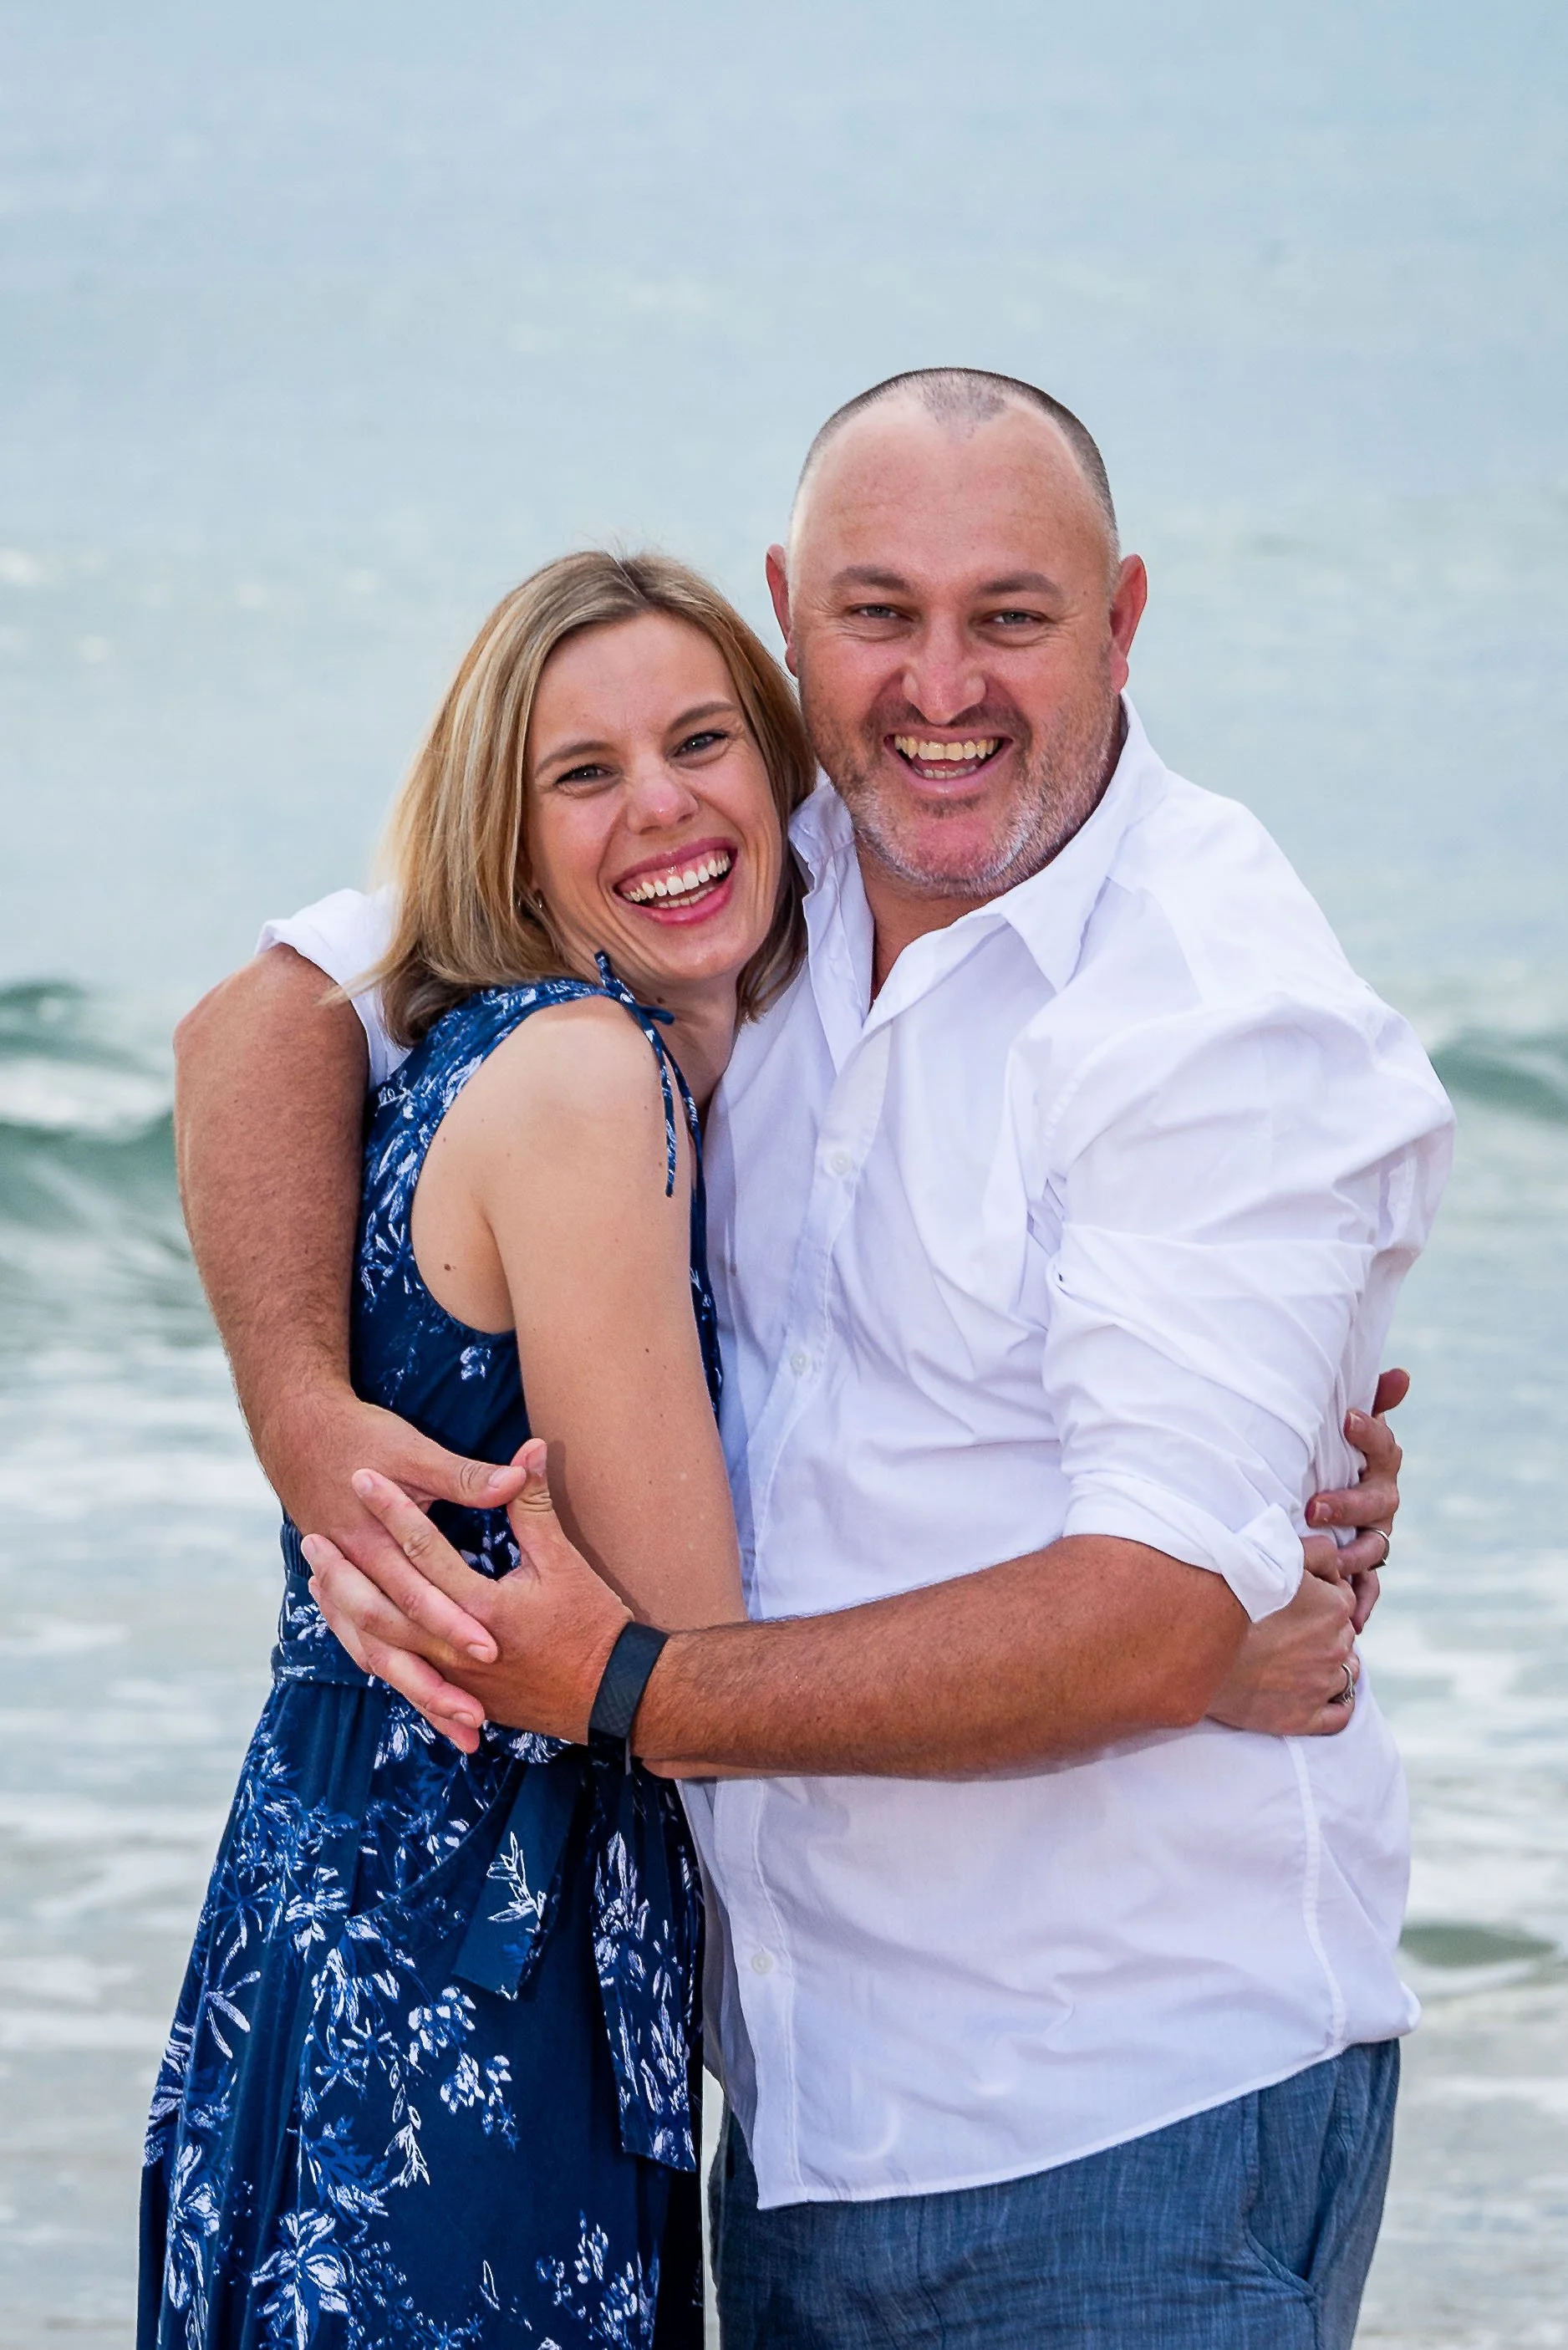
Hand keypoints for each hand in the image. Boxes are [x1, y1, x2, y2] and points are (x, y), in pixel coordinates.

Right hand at [260, 1380, 529, 1686]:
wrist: (297, 1431)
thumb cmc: (363, 1437)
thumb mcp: (415, 1452)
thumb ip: (466, 1474)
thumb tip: (519, 1474)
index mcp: (372, 1542)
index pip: (417, 1592)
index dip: (452, 1622)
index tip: (492, 1650)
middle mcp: (356, 1575)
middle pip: (395, 1642)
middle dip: (436, 1682)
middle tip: (478, 1714)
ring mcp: (346, 1589)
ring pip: (380, 1656)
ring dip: (420, 1695)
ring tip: (465, 1733)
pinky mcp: (346, 1594)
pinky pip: (368, 1647)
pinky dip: (398, 1677)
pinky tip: (428, 1706)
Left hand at [304, 1441, 632, 1752]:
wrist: (618, 1695)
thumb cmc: (594, 1624)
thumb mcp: (564, 1561)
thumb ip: (534, 1506)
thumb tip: (528, 1451)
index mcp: (480, 1607)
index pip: (421, 1548)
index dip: (391, 1507)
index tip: (363, 1475)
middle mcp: (457, 1647)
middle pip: (381, 1606)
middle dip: (344, 1572)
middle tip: (314, 1538)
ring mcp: (455, 1679)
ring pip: (381, 1647)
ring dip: (347, 1613)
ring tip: (319, 1583)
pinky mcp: (462, 1697)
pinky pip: (401, 1677)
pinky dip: (372, 1652)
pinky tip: (355, 1633)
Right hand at [1207, 1569, 1358, 1736]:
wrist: (1195, 1643)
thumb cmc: (1231, 1594)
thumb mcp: (1276, 1555)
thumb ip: (1317, 1551)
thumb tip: (1336, 1558)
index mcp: (1334, 1607)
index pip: (1344, 1599)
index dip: (1323, 1596)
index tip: (1297, 1599)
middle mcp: (1335, 1647)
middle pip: (1344, 1636)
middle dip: (1325, 1631)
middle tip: (1289, 1628)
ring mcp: (1320, 1685)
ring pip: (1345, 1673)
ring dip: (1330, 1665)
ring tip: (1299, 1660)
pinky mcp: (1303, 1717)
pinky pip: (1339, 1715)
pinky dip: (1337, 1704)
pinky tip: (1322, 1694)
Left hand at [1301, 1367, 1406, 1633]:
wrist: (1302, 1505)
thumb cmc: (1320, 1453)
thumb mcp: (1331, 1428)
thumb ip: (1366, 1401)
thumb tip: (1402, 1376)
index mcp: (1377, 1463)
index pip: (1384, 1446)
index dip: (1369, 1432)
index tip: (1346, 1418)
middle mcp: (1380, 1500)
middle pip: (1378, 1502)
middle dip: (1348, 1504)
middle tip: (1313, 1506)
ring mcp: (1372, 1535)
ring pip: (1373, 1547)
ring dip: (1352, 1555)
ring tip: (1325, 1560)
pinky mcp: (1359, 1567)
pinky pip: (1366, 1587)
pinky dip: (1361, 1602)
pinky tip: (1353, 1618)